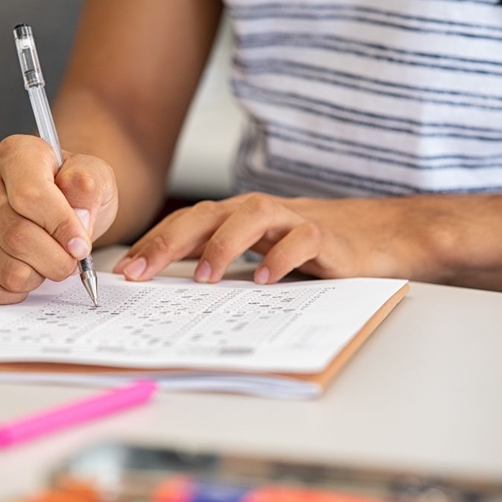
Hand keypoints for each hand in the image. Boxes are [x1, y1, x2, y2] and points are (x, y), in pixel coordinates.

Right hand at [0, 135, 117, 304]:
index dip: (60, 226)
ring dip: (39, 276)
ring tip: (48, 260)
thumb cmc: (73, 191)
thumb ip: (89, 188)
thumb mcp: (95, 178)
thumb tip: (77, 214)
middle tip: (72, 259)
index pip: (29, 195)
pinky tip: (29, 271)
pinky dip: (18, 291)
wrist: (59, 207)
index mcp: (14, 154)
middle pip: (16, 236)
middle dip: (55, 259)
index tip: (80, 246)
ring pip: (6, 268)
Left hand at [113, 193, 436, 284]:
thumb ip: (222, 263)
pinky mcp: (326, 236)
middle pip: (206, 215)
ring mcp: (292, 219)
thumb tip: (170, 289)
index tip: (123, 271)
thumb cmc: (309, 248)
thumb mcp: (257, 254)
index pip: (186, 224)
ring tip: (203, 278)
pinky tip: (265, 279)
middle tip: (141, 272)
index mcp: (236, 217)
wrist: (378, 234)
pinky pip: (302, 240)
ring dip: (223, 245)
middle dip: (169, 242)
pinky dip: (281, 257)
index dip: (153, 243)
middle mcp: (258, 212)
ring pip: (251, 217)